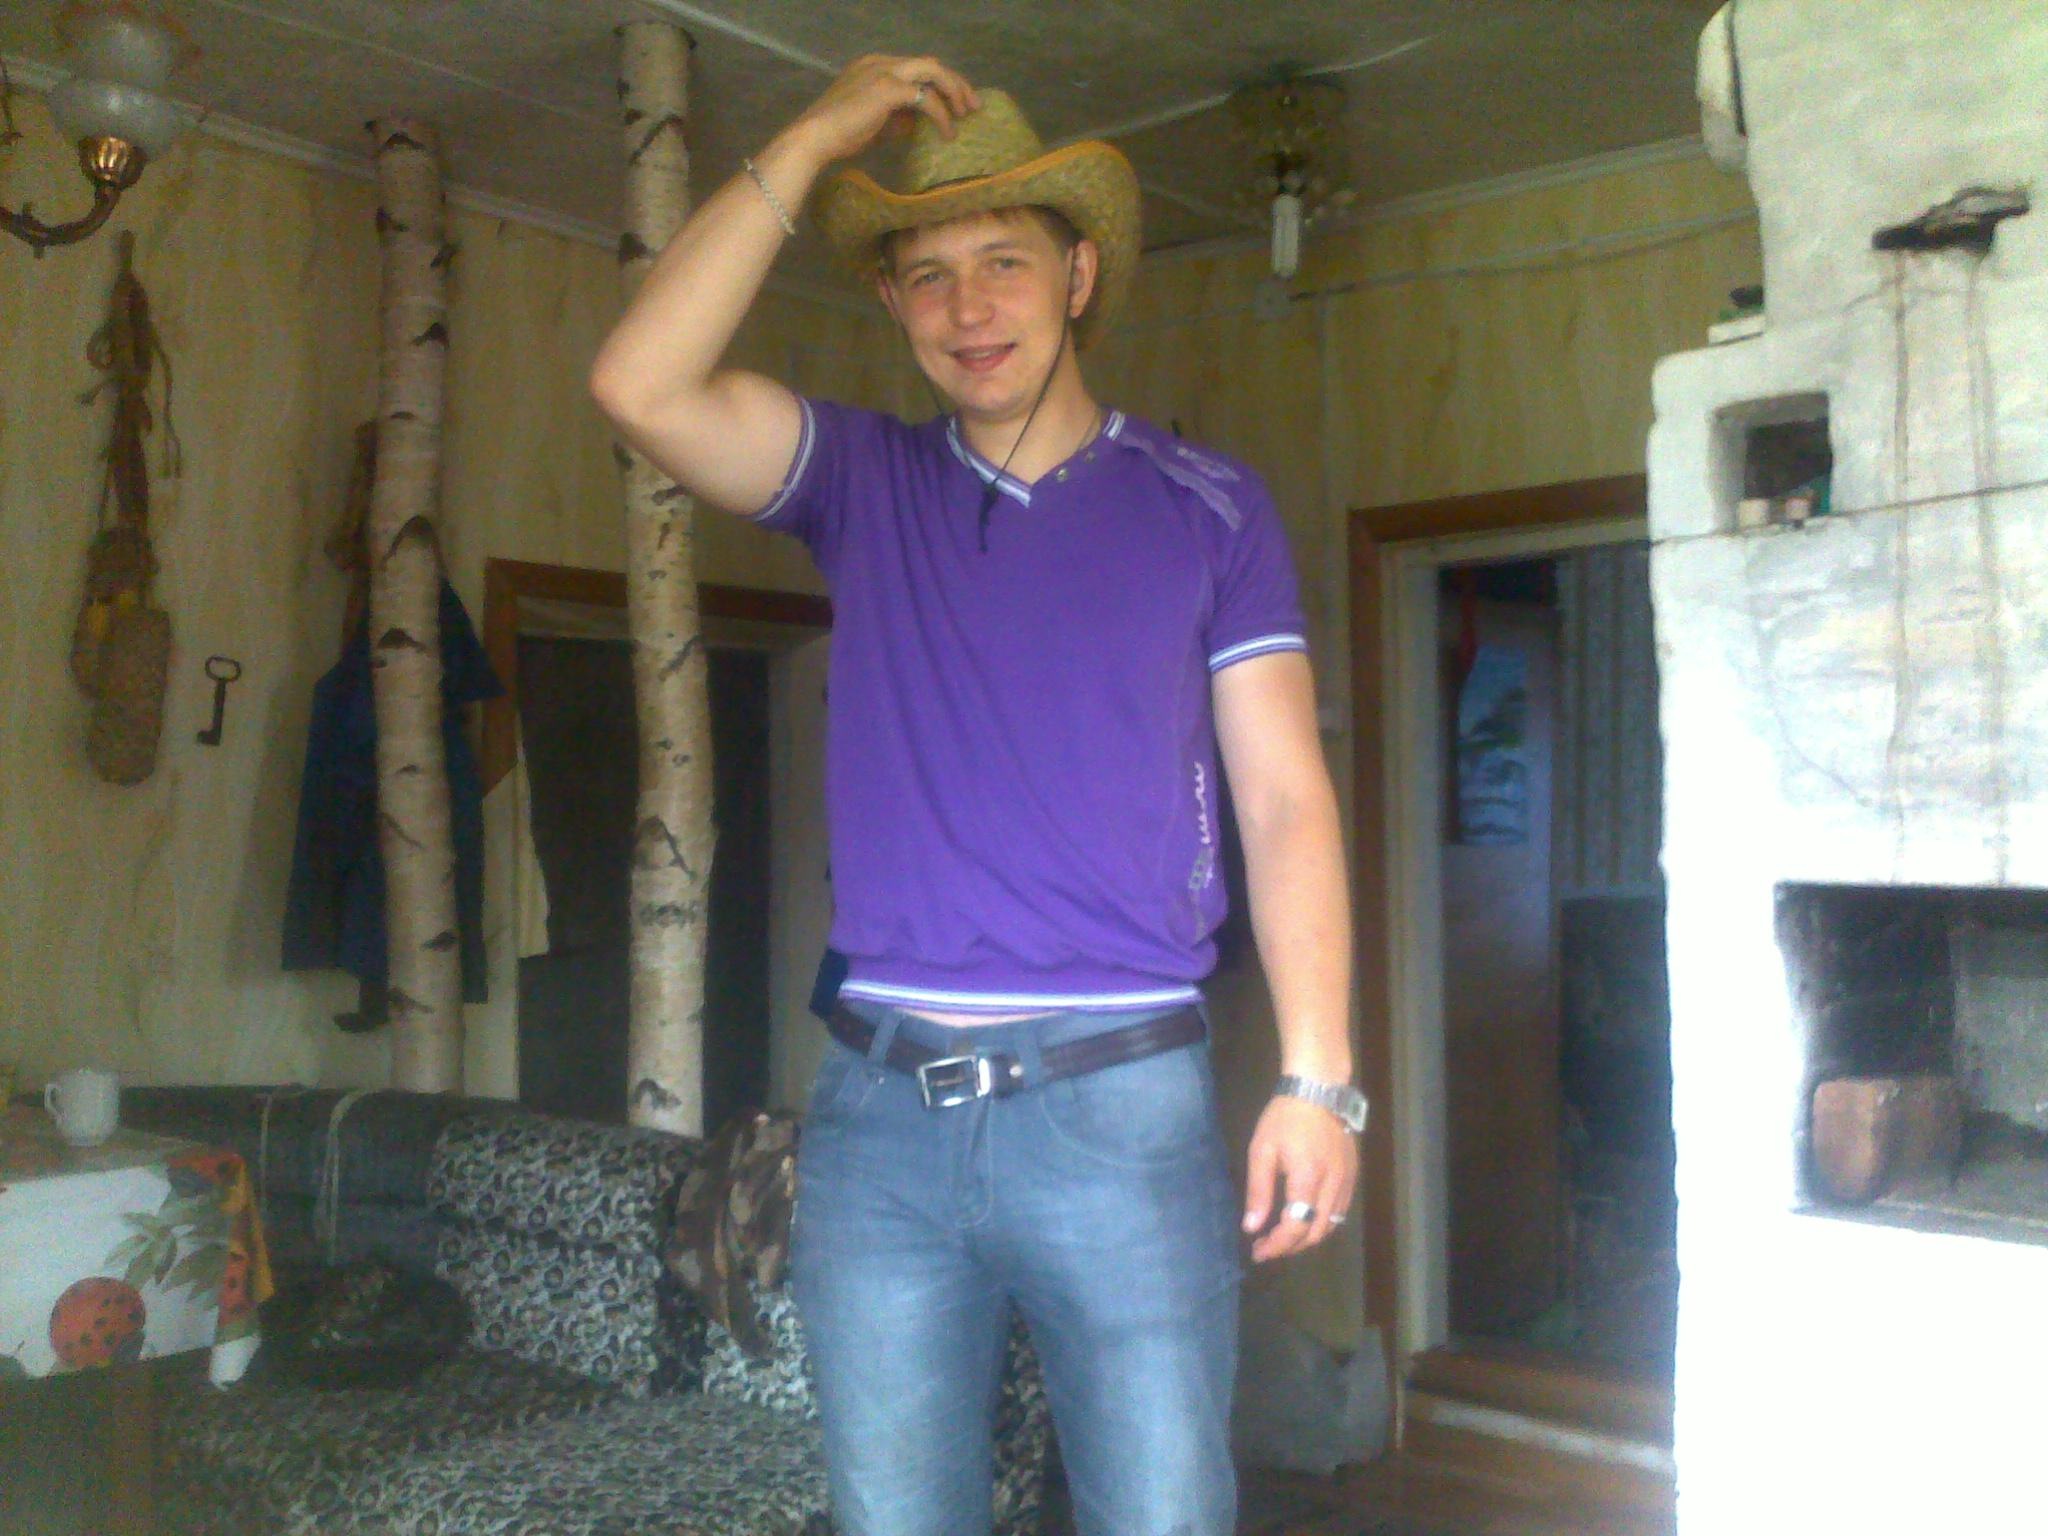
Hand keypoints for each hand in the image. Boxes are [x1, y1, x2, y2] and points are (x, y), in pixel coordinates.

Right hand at [782, 55, 978, 168]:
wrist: (815, 138)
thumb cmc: (838, 135)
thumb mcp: (874, 122)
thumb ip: (896, 117)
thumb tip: (917, 121)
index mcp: (874, 66)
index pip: (917, 67)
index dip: (940, 83)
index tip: (956, 103)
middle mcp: (880, 62)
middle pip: (930, 64)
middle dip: (955, 83)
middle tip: (972, 105)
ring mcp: (884, 72)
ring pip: (932, 72)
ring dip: (954, 91)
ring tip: (966, 114)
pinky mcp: (887, 89)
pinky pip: (925, 98)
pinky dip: (941, 114)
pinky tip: (947, 132)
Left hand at [1241, 1095, 1358, 1262]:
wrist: (1319, 1090)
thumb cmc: (1285, 1118)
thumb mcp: (1262, 1150)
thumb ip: (1258, 1191)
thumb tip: (1252, 1227)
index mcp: (1307, 1178)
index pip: (1296, 1227)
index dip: (1277, 1246)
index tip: (1257, 1252)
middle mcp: (1332, 1185)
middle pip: (1316, 1232)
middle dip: (1290, 1247)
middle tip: (1267, 1247)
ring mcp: (1347, 1181)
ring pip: (1331, 1225)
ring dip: (1307, 1237)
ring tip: (1283, 1237)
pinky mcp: (1353, 1176)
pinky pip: (1340, 1211)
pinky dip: (1321, 1223)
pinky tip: (1304, 1219)